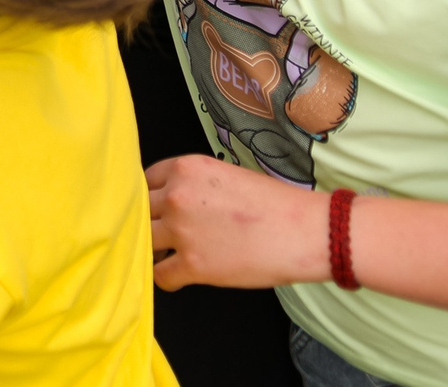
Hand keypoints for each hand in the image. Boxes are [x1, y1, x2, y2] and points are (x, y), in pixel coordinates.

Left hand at [147, 155, 329, 289]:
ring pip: (143, 240)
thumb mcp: (227, 176)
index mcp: (186, 168)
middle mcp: (176, 195)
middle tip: (160, 233)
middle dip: (149, 220)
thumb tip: (173, 200)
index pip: (146, 180)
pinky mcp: (193, 264)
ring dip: (152, 248)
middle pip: (140, 209)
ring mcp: (182, 230)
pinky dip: (165, 278)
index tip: (156, 209)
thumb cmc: (276, 205)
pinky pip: (159, 274)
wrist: (307, 232)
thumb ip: (194, 184)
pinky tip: (178, 276)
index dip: (152, 196)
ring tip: (165, 255)